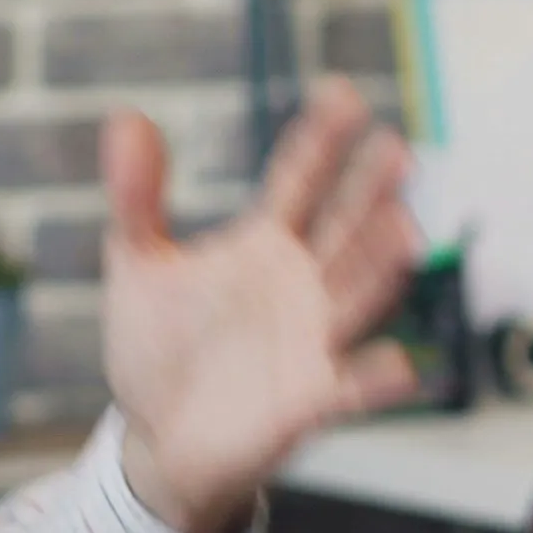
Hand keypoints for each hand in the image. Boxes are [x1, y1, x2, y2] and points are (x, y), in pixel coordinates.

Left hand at [101, 80, 425, 532]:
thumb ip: (137, 196)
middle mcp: (301, 284)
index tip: (343, 92)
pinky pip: (349, 388)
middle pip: (344, 228)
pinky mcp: (308, 401)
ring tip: (405, 227)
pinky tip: (402, 366)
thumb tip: (127, 117)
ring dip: (381, 267)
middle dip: (370, 191)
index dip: (320, 140)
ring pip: (355, 296)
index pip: (299, 180)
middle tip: (397, 148)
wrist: (157, 440)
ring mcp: (311, 340)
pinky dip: (375, 379)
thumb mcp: (137, 264)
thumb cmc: (158, 347)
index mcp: (264, 244)